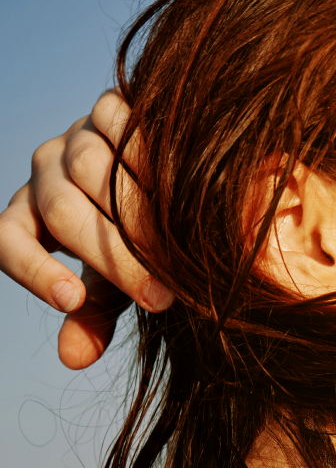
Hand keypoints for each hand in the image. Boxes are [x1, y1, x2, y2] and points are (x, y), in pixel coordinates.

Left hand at [0, 89, 169, 368]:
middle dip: (111, 258)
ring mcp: (77, 136)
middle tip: (159, 299)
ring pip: (91, 169)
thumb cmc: (136, 244)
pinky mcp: (110, 108)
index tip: (71, 301)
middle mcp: (46, 172)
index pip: (7, 240)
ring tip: (176, 251)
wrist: (175, 185)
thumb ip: (93, 315)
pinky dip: (151, 161)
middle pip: (61, 208)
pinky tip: (185, 192)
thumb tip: (71, 359)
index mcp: (31, 217)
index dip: (34, 271)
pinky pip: (121, 128)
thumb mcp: (114, 286)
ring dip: (136, 214)